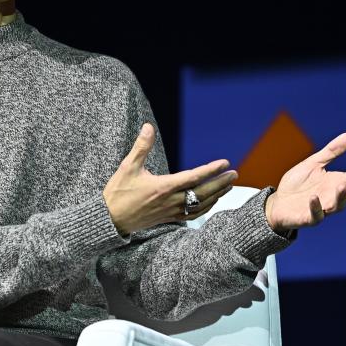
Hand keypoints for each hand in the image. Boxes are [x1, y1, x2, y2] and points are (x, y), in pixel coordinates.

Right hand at [103, 123, 236, 235]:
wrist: (111, 219)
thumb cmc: (118, 192)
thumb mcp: (128, 166)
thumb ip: (141, 146)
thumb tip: (148, 127)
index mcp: (163, 187)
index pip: (193, 177)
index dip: (211, 170)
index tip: (224, 163)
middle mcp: (170, 201)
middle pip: (202, 192)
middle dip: (220, 183)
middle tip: (234, 174)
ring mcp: (171, 212)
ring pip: (200, 205)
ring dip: (216, 195)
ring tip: (228, 186)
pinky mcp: (168, 218)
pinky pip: (192, 215)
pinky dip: (205, 208)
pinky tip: (211, 203)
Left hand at [264, 132, 345, 232]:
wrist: (278, 202)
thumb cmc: (298, 184)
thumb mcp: (313, 164)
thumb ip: (331, 152)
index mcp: (336, 183)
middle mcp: (333, 197)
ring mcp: (322, 208)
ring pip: (337, 206)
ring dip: (340, 197)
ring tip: (340, 185)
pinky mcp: (308, 218)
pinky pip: (315, 215)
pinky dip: (316, 207)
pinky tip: (314, 197)